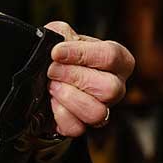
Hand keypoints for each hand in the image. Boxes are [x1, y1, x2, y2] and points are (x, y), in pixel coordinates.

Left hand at [42, 22, 135, 137]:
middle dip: (74, 77)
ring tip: (52, 85)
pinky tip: (52, 101)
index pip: (110, 56)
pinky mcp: (84, 126)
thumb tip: (60, 43)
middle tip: (52, 71)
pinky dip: (59, 114)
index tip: (56, 52)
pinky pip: (77, 128)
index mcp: (118, 60)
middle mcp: (116, 87)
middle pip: (110, 88)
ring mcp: (104, 109)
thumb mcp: (61, 36)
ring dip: (68, 97)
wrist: (44, 78)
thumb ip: (63, 34)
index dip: (81, 54)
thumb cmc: (61, 56)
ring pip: (97, 113)